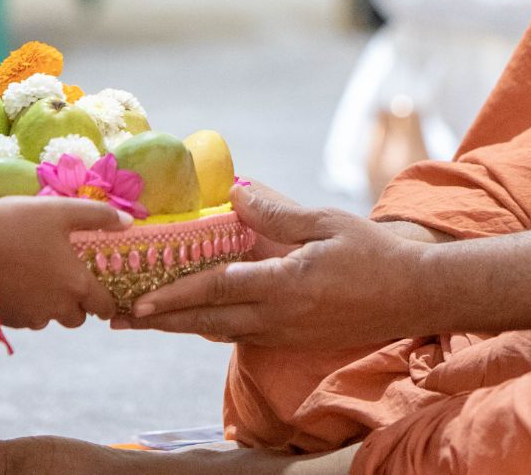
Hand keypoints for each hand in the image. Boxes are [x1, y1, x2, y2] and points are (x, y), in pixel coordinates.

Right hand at [0, 195, 124, 328]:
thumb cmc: (19, 222)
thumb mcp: (62, 211)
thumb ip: (99, 216)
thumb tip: (128, 222)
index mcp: (76, 284)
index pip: (104, 307)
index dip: (105, 300)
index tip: (100, 290)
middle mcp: (56, 308)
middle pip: (77, 318)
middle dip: (77, 304)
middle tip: (67, 279)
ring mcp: (30, 316)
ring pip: (50, 319)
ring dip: (51, 306)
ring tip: (41, 278)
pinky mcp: (7, 319)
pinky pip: (27, 319)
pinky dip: (28, 307)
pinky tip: (19, 284)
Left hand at [118, 184, 429, 348]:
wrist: (415, 295)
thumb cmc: (375, 254)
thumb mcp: (327, 223)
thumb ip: (278, 213)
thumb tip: (235, 193)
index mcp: (285, 286)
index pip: (219, 290)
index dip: (175, 296)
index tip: (137, 302)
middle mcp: (277, 317)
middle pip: (205, 321)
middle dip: (159, 321)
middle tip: (115, 318)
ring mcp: (284, 332)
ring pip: (219, 331)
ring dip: (179, 325)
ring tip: (140, 320)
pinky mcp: (292, 337)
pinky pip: (240, 333)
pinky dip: (209, 325)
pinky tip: (191, 317)